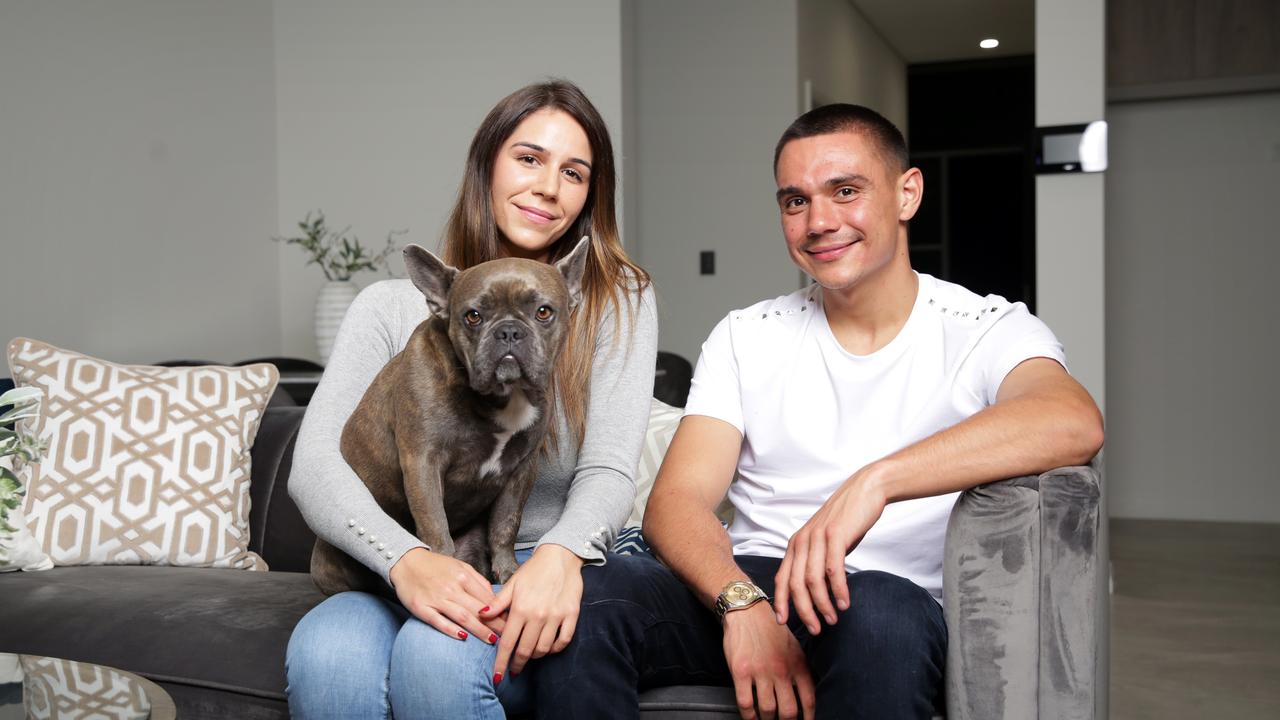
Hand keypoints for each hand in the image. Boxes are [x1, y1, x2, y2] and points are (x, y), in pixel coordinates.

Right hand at [389, 547, 501, 642]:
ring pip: (462, 616)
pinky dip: (451, 630)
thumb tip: (493, 597)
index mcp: (463, 576)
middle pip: (478, 609)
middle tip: (509, 636)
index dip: (501, 612)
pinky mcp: (421, 608)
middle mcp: (451, 588)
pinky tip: (462, 638)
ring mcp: (436, 598)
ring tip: (492, 640)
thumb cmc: (436, 566)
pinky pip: (438, 621)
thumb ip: (477, 581)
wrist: (406, 562)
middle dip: (495, 624)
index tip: (512, 623)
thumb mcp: (459, 567)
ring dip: (478, 629)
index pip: (486, 598)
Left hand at [483, 543, 583, 682]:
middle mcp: (538, 615)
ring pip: (544, 649)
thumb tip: (481, 615)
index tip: (498, 676)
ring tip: (529, 655)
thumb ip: (498, 602)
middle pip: (525, 650)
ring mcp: (556, 616)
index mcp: (520, 608)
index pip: (508, 642)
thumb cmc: (534, 570)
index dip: (502, 662)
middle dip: (517, 664)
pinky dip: (555, 649)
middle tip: (514, 670)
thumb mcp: (513, 584)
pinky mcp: (571, 615)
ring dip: (535, 656)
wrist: (561, 556)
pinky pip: (563, 641)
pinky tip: (548, 647)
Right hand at [722, 603, 815, 719]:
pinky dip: (749, 716)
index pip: (809, 700)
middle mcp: (781, 670)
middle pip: (789, 711)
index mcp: (797, 665)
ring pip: (768, 710)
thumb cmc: (771, 630)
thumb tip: (807, 697)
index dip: (808, 718)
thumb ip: (801, 671)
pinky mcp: (740, 672)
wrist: (747, 611)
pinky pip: (746, 703)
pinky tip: (751, 717)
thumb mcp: (795, 647)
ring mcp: (760, 671)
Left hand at [773, 467, 886, 633]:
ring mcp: (817, 538)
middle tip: (815, 629)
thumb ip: (817, 563)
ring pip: (813, 580)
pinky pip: (833, 569)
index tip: (783, 623)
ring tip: (832, 619)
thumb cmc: (846, 520)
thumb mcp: (825, 543)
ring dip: (822, 604)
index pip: (781, 578)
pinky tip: (845, 603)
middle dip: (803, 610)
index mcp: (796, 544)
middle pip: (795, 584)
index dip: (780, 602)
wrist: (864, 491)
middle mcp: (802, 541)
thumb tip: (817, 592)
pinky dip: (838, 590)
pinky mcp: (835, 536)